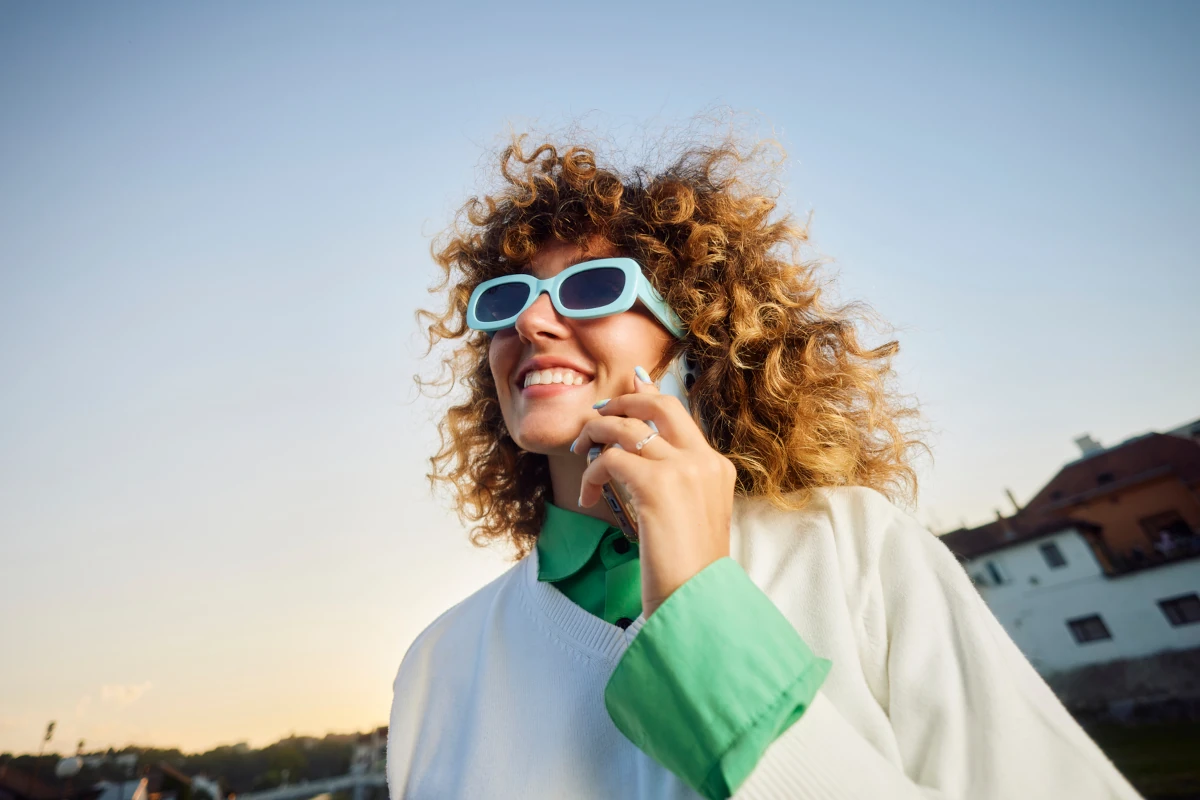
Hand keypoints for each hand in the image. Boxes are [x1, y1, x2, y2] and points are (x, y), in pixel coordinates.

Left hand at [573, 366, 734, 617]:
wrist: (696, 600)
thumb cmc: (688, 569)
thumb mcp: (691, 516)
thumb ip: (675, 482)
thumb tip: (640, 456)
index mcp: (717, 467)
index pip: (679, 413)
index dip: (646, 397)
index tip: (623, 395)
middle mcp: (704, 461)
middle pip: (658, 403)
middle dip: (621, 402)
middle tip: (595, 419)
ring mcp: (683, 470)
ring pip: (625, 426)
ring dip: (594, 434)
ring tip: (580, 453)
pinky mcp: (657, 485)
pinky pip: (609, 458)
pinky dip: (591, 474)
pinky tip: (588, 497)